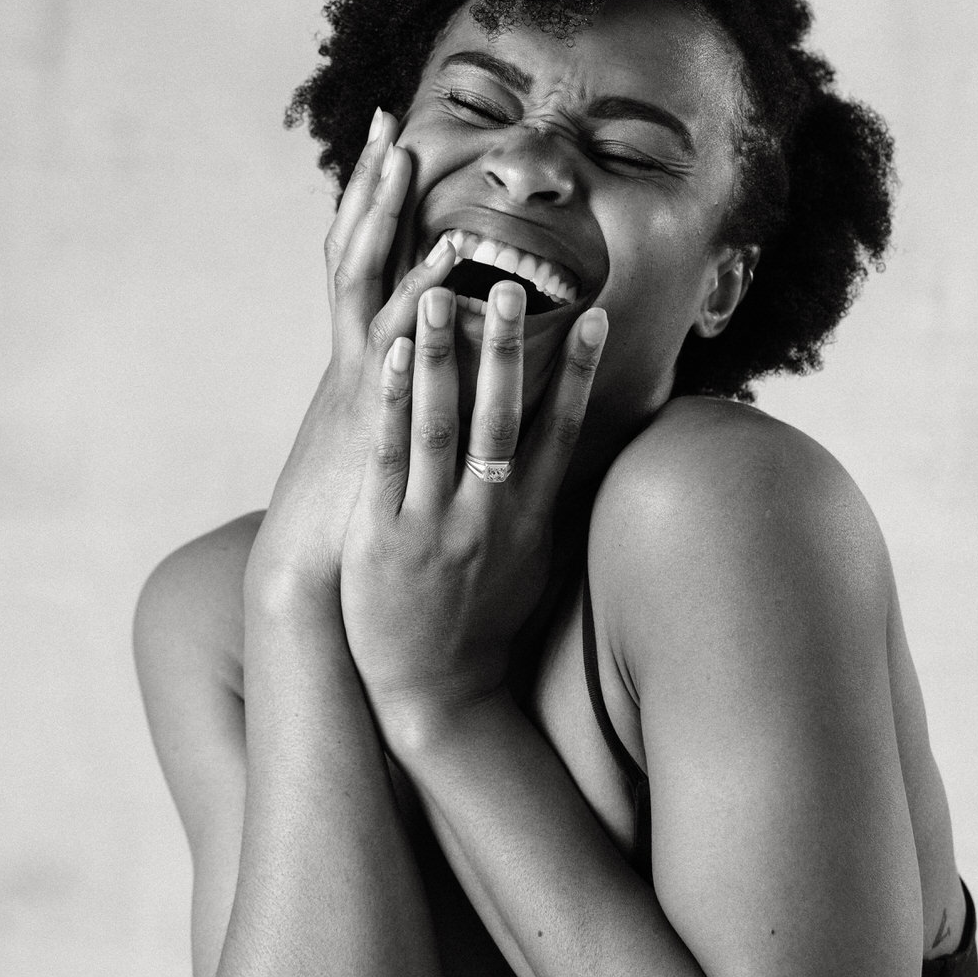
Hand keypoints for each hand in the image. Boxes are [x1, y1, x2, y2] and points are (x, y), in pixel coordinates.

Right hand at [245, 110, 459, 616]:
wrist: (317, 571)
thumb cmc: (359, 502)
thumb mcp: (386, 428)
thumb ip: (411, 384)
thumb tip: (437, 355)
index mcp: (360, 352)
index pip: (364, 256)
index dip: (376, 199)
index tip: (394, 136)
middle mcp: (353, 356)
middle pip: (355, 252)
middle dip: (371, 187)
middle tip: (388, 120)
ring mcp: (357, 382)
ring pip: (366, 287)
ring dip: (383, 223)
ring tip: (402, 162)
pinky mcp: (370, 417)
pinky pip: (393, 353)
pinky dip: (413, 305)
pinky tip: (440, 264)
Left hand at [339, 276, 607, 733]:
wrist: (438, 692)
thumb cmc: (488, 620)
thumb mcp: (535, 562)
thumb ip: (551, 501)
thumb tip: (578, 452)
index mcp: (529, 514)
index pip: (560, 429)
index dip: (576, 371)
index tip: (593, 316)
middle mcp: (488, 512)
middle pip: (501, 416)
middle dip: (505, 348)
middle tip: (510, 285)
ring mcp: (435, 521)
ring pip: (440, 424)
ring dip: (440, 356)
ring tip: (437, 293)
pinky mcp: (384, 533)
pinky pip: (388, 456)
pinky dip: (391, 404)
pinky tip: (390, 357)